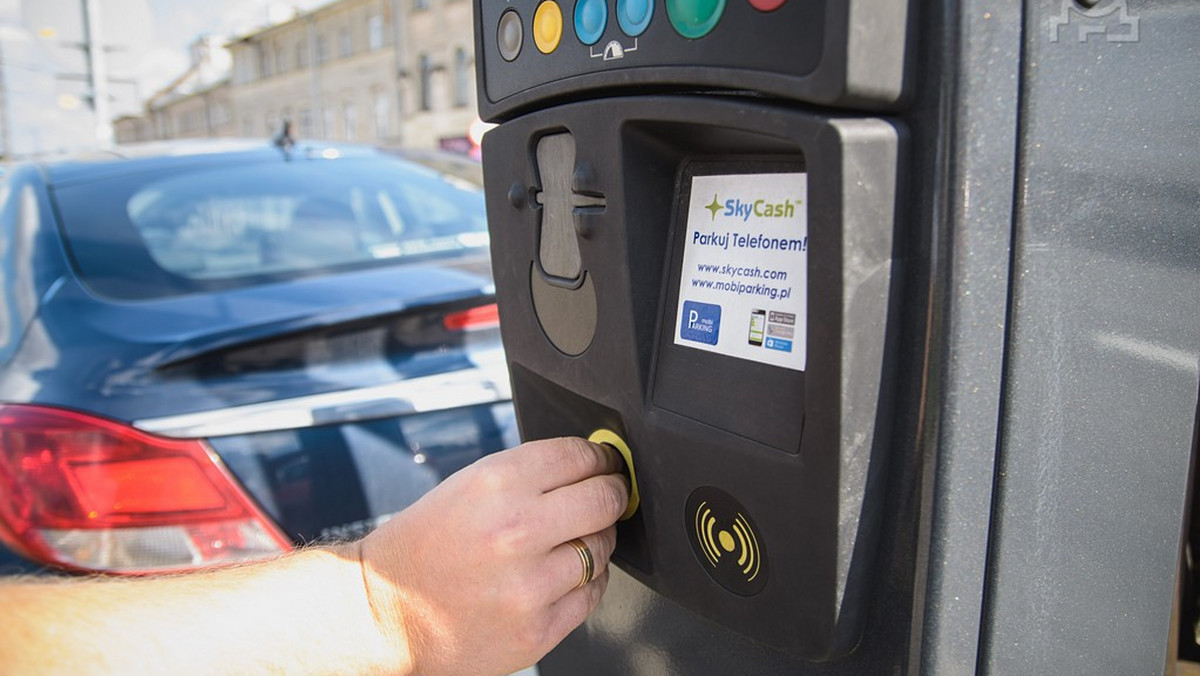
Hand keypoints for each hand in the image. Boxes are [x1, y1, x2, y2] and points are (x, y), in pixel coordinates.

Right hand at [358, 437, 628, 675]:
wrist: (385, 614)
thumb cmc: (424, 547)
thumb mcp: (466, 486)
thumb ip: (529, 474)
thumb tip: (593, 466)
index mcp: (495, 484)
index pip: (580, 456)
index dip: (601, 458)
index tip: (605, 463)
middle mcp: (515, 531)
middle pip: (605, 499)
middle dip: (612, 492)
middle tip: (607, 494)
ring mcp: (529, 585)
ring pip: (603, 548)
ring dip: (596, 539)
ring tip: (567, 541)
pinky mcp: (538, 630)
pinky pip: (592, 594)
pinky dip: (586, 581)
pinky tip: (559, 576)